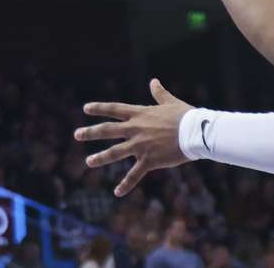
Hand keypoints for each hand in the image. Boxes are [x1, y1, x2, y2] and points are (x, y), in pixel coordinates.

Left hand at [75, 79, 193, 196]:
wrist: (197, 132)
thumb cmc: (186, 116)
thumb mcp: (171, 102)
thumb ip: (160, 94)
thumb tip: (153, 81)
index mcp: (141, 114)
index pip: (115, 109)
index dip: (99, 108)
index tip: (85, 108)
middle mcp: (136, 129)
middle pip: (108, 130)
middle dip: (91, 132)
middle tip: (77, 134)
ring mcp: (140, 145)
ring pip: (114, 152)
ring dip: (100, 158)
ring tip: (89, 162)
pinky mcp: (149, 160)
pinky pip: (134, 174)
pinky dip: (126, 184)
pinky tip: (117, 192)